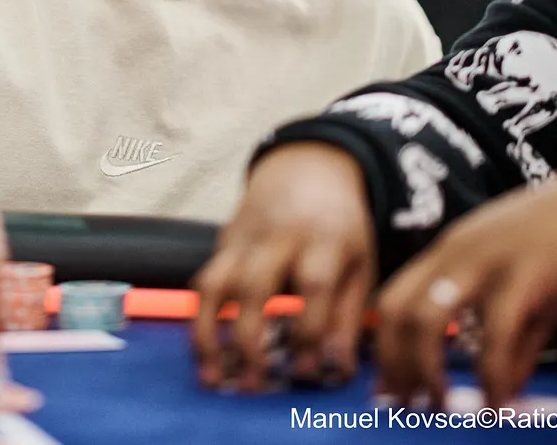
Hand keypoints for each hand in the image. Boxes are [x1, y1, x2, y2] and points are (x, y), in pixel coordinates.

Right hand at [192, 143, 375, 390]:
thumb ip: (348, 316)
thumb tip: (336, 371)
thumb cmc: (338, 228)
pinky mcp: (221, 244)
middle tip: (253, 385)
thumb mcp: (359, 264)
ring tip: (211, 378)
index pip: (314, 285)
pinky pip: (201, 283)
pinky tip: (203, 354)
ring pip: (213, 283)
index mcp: (324, 238)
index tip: (307, 373)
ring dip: (207, 333)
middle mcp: (278, 237)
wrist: (307, 170)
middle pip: (255, 285)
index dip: (309, 331)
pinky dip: (197, 320)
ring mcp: (243, 239)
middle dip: (249, 338)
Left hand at [374, 150, 556, 408]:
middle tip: (405, 405)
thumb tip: (501, 391)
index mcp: (451, 250)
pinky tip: (497, 402)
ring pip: (427, 318)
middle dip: (394, 363)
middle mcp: (458, 250)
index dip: (385, 346)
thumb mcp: (531, 292)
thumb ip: (513, 341)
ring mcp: (487, 258)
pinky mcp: (526, 271)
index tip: (390, 386)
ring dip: (427, 371)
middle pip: (396, 309)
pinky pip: (494, 333)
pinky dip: (491, 376)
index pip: (393, 298)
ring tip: (441, 407)